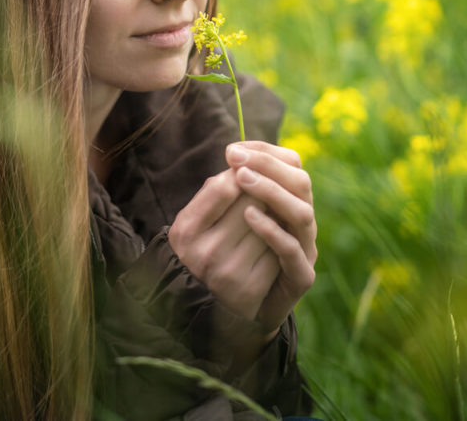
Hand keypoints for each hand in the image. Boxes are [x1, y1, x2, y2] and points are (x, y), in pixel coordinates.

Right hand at [168, 151, 280, 322]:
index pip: (225, 186)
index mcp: (185, 230)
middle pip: (253, 203)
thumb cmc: (201, 249)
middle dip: (263, 194)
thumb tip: (246, 163)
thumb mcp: (194, 220)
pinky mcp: (252, 289)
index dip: (242, 176)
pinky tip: (272, 245)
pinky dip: (280, 242)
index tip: (246, 175)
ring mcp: (230, 273)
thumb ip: (215, 192)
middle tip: (264, 197)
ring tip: (268, 220)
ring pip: (271, 224)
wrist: (201, 303)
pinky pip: (280, 250)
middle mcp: (205, 252)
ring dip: (275, 216)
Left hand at [231, 141, 316, 330]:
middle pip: (300, 181)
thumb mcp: (219, 217)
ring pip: (302, 212)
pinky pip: (292, 249)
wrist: (231, 309)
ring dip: (272, 191)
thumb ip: (228, 189)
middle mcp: (300, 220)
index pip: (289, 163)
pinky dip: (272, 230)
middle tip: (235, 158)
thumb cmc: (224, 255)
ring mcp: (305, 247)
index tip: (233, 148)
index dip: (264, 151)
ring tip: (243, 179)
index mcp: (288, 200)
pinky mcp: (301, 276)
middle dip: (268, 165)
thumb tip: (232, 156)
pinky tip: (249, 216)